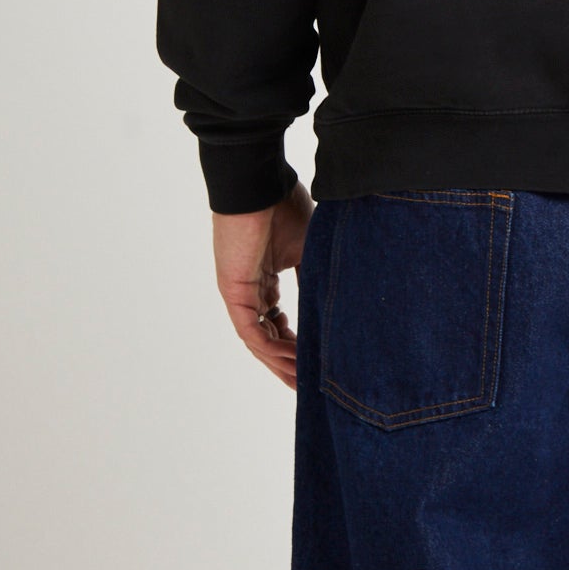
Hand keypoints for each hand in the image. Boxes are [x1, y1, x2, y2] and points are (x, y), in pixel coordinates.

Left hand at [211, 180, 313, 388]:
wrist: (259, 184)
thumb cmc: (282, 204)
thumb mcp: (307, 248)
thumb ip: (314, 278)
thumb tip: (334, 304)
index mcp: (264, 279)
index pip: (277, 322)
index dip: (296, 344)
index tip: (315, 362)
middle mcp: (249, 290)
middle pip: (267, 337)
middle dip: (287, 362)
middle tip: (307, 385)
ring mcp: (239, 292)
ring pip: (259, 340)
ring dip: (281, 362)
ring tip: (302, 381)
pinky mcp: (234, 291)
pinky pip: (252, 330)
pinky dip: (272, 348)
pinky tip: (292, 360)